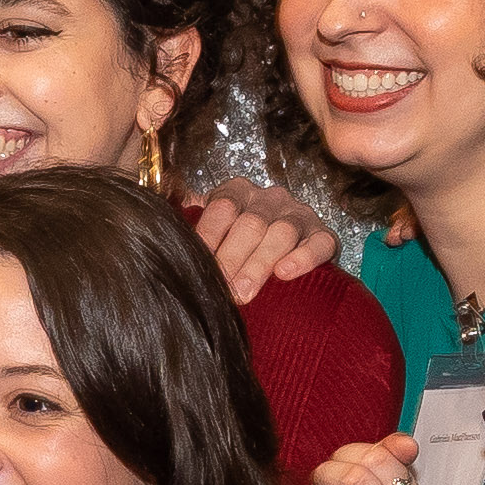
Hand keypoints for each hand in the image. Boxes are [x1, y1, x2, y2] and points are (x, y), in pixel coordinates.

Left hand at [182, 189, 339, 302]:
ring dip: (260, 263)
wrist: (286, 255)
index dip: (208, 238)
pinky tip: (285, 273)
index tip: (196, 267)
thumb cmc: (238, 248)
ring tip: (245, 292)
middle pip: (250, 222)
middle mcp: (268, 198)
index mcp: (237, 192)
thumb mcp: (215, 234)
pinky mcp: (324, 235)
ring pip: (281, 232)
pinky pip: (319, 243)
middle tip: (221, 289)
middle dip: (232, 258)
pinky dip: (303, 257)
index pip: (221, 209)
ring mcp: (298, 214)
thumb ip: (193, 232)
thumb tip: (160, 241)